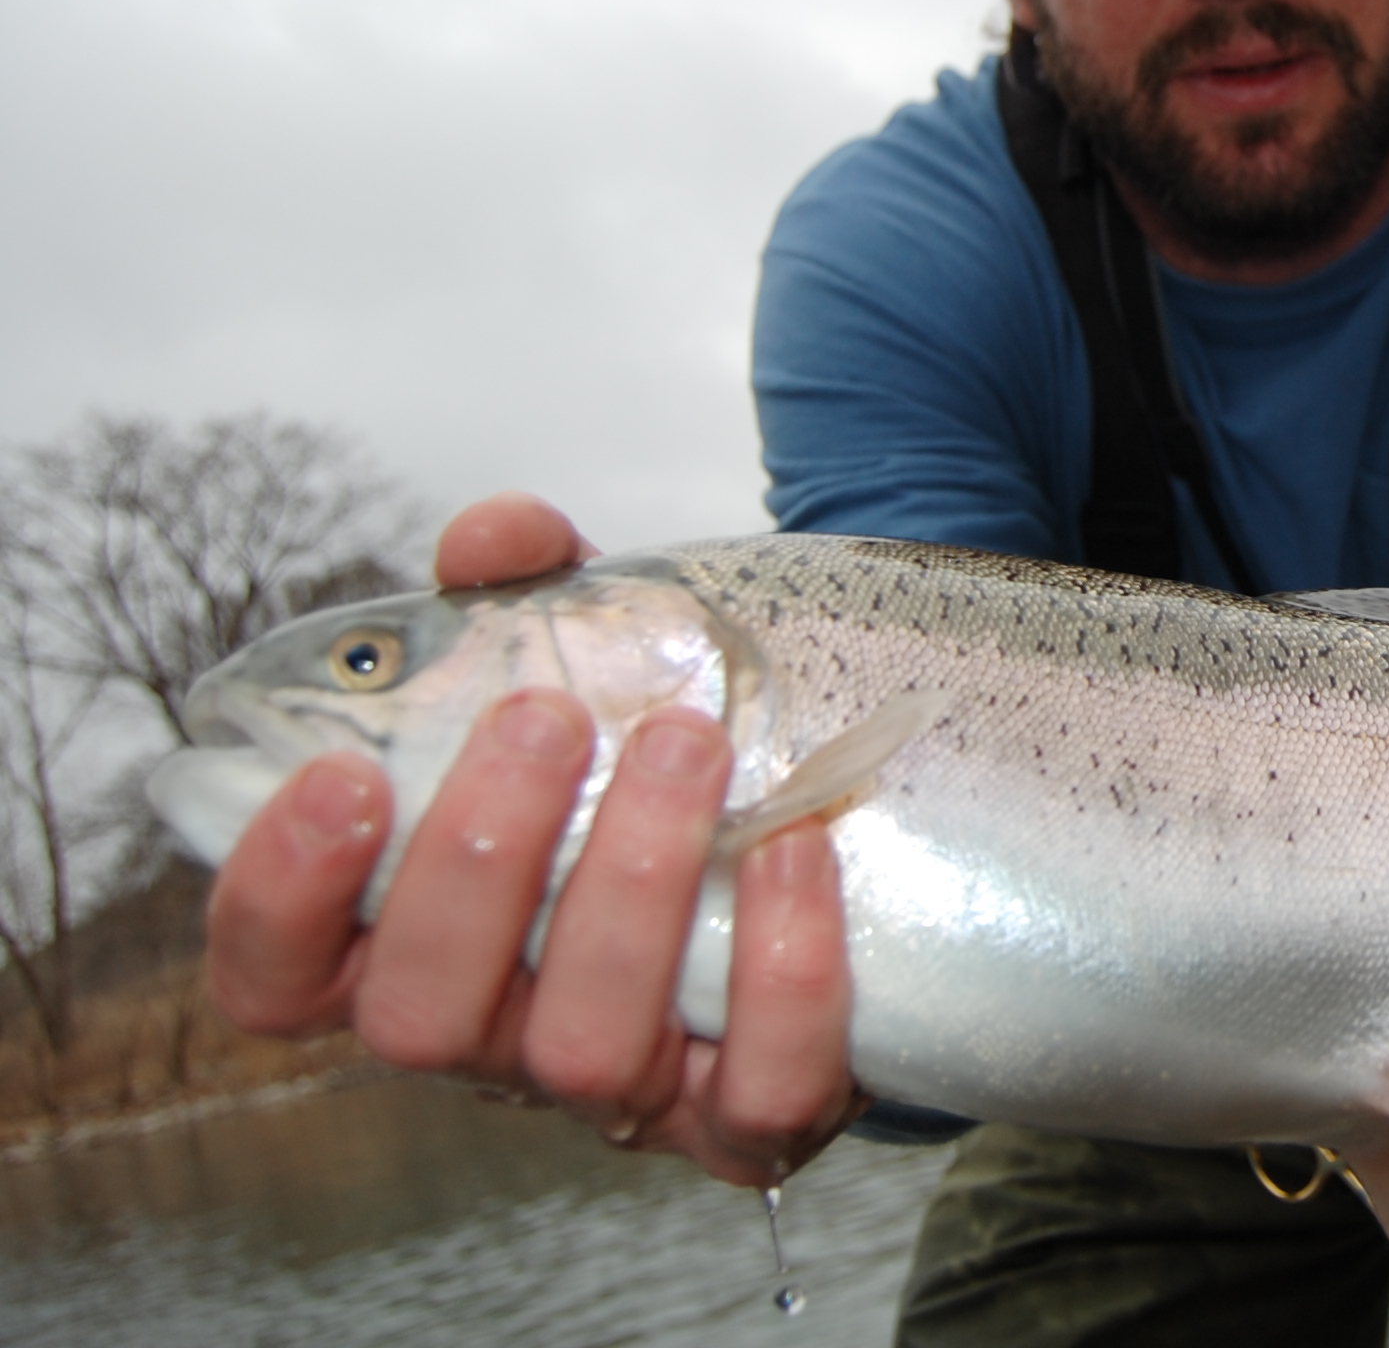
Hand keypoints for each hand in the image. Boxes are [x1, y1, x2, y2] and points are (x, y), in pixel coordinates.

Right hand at [203, 493, 861, 1186]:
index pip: (276, 975)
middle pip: (420, 1018)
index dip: (278, 898)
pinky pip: (758, 1090)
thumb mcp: (598, 659)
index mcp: (415, 939)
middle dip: (478, 860)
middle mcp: (498, 1032)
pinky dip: (781, 970)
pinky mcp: (753, 1117)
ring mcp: (625, 1090)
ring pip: (581, 1050)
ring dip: (630, 888)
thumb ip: (531, 588)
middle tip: (550, 719)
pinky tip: (796, 846)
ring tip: (688, 744)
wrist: (847, 833)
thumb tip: (497, 536)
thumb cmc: (668, 754)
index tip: (345, 778)